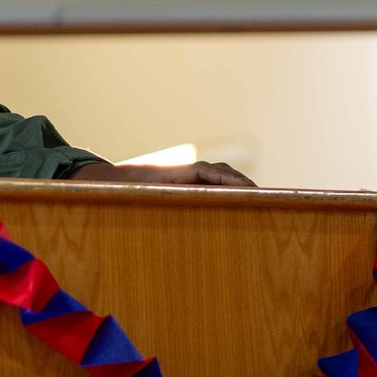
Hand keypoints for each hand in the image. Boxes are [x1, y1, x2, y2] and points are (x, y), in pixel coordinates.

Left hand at [65, 160, 255, 187]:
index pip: (217, 174)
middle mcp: (188, 170)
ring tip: (259, 203)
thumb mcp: (140, 197)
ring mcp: (189, 174)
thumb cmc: (123, 191)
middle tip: (268, 201)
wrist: (109, 180)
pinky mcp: (187, 181)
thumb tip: (162, 206)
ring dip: (239, 187)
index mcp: (181, 172)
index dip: (236, 183)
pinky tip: (238, 203)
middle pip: (225, 173)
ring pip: (221, 176)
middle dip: (245, 186)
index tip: (254, 192)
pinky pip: (214, 182)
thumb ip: (155, 200)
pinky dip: (229, 188)